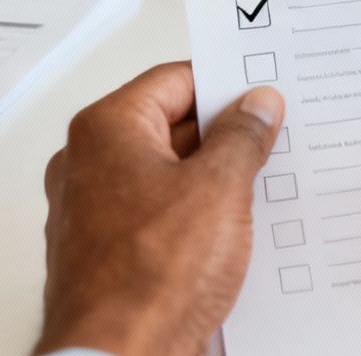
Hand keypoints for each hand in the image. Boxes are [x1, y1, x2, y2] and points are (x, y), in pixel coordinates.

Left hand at [35, 63, 284, 355]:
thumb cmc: (149, 279)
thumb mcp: (219, 190)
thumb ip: (242, 137)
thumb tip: (256, 107)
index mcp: (107, 130)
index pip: (174, 81)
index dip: (224, 83)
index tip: (263, 92)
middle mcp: (89, 166)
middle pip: (169, 127)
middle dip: (224, 136)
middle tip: (272, 139)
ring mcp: (95, 213)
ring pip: (167, 176)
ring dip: (213, 181)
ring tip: (261, 189)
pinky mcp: (110, 255)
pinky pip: (160, 219)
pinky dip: (195, 219)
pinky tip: (234, 234)